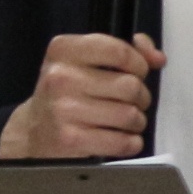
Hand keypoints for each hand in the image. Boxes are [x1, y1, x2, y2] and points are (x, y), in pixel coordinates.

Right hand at [0, 31, 163, 159]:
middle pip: (131, 86)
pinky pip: (123, 142)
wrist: (35, 130)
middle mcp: (60, 77)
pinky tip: (120, 138)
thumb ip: (126, 51)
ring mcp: (64, 109)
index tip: (137, 72)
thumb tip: (157, 58)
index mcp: (64, 50)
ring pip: (130, 115)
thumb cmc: (68, 93)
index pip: (119, 51)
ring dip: (136, 121)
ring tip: (124, 120)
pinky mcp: (71, 139)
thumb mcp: (86, 61)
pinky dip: (130, 143)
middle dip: (140, 96)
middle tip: (131, 101)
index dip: (139, 64)